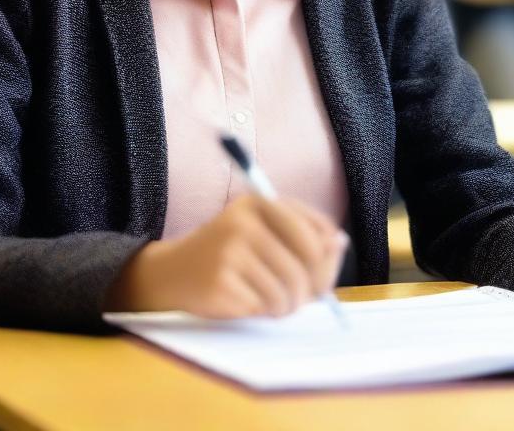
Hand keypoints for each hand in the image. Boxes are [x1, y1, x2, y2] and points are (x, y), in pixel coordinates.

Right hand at [106, 195, 347, 318]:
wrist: (174, 271)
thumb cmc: (231, 253)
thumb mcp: (264, 233)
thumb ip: (303, 237)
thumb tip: (340, 243)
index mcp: (259, 202)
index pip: (316, 228)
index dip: (327, 256)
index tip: (320, 270)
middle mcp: (245, 221)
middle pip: (307, 259)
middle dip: (312, 285)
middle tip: (304, 297)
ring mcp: (230, 250)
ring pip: (288, 287)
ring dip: (289, 304)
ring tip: (276, 303)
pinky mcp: (220, 282)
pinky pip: (265, 305)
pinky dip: (266, 311)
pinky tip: (251, 303)